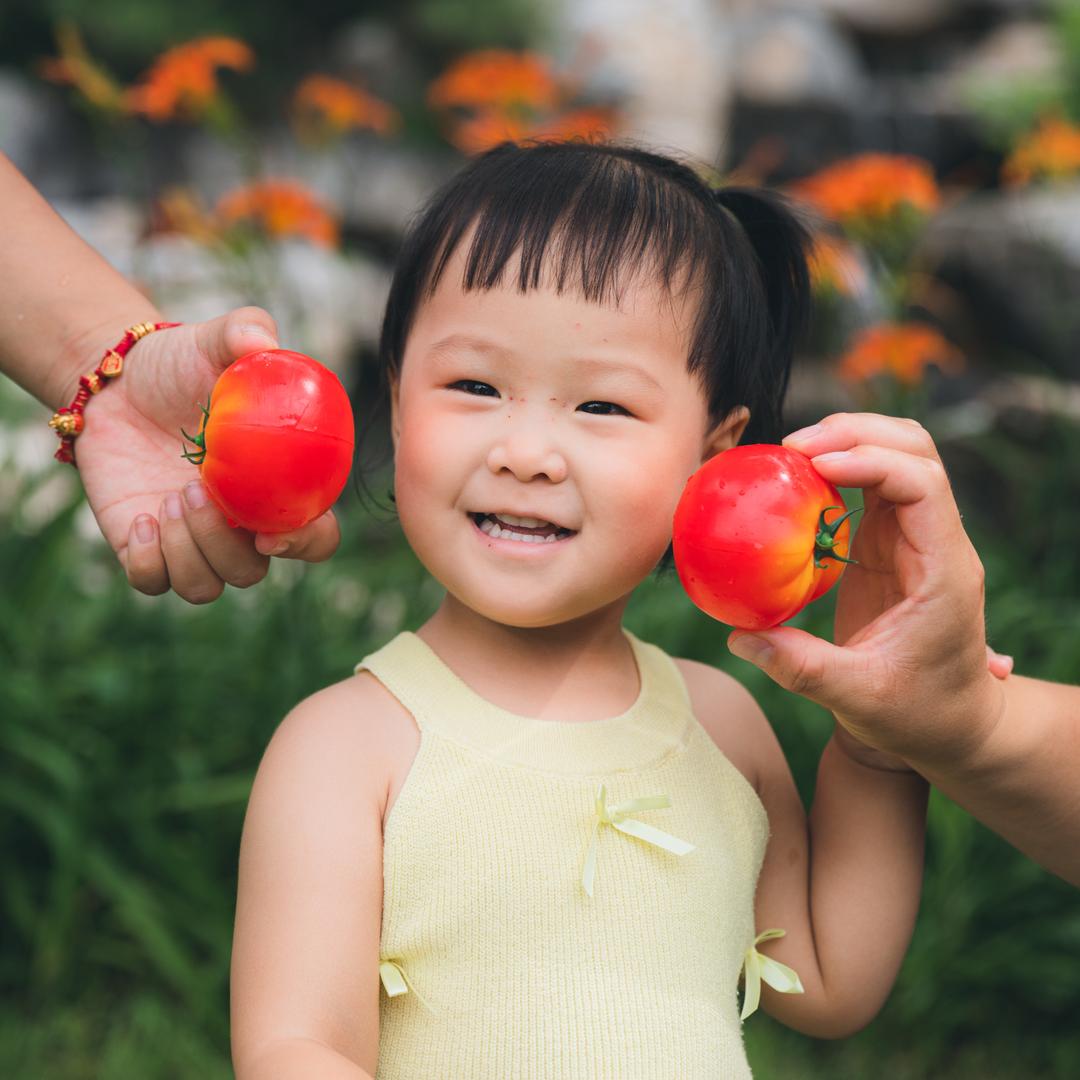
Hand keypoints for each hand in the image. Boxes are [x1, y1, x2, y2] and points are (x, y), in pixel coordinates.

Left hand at [72, 307, 342, 602]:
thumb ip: (245, 331)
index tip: (273, 530)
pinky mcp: (145, 550)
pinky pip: (153, 583)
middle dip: (225, 545)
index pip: (315, 538)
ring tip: (166, 497)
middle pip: (253, 572)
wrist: (118, 383)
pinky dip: (148, 561)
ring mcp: (193, 543)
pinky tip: (139, 517)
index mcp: (278, 492)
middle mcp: (241, 527)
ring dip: (188, 551)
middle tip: (194, 491)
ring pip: (206, 585)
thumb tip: (262, 340)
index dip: (306, 544)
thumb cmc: (181, 365)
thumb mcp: (213, 340)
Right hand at [727, 413, 1006, 768]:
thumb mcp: (858, 699)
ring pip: (897, 455)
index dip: (870, 461)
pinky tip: (798, 481)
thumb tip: (739, 637)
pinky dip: (838, 469)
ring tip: (792, 454)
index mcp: (944, 570)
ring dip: (848, 441)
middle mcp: (936, 541)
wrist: (951, 724)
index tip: (814, 466)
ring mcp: (916, 538)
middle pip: (915, 449)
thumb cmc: (916, 714)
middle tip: (791, 448)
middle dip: (855, 432)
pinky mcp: (892, 544)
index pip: (922, 484)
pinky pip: (872, 484)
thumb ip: (799, 668)